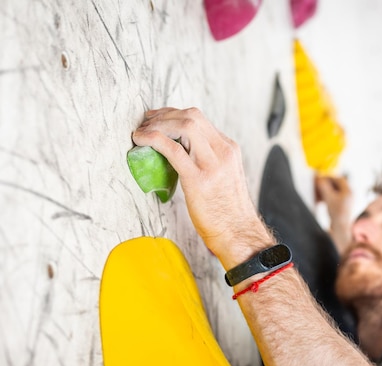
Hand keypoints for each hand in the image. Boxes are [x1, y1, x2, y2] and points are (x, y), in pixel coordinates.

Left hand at [132, 107, 272, 268]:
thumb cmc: (228, 211)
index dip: (173, 114)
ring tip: (142, 133)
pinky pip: (172, 149)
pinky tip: (140, 140)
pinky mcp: (198, 178)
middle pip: (191, 116)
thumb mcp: (224, 177)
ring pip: (183, 125)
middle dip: (163, 115)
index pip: (199, 119)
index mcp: (229, 149)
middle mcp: (223, 151)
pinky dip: (153, 139)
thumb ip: (209, 161)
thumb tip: (182, 155)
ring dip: (157, 124)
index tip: (157, 120)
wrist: (238, 232)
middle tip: (146, 123)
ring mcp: (212, 163)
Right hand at [314, 175, 351, 251]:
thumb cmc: (337, 215)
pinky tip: (320, 202)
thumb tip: (318, 178)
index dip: (329, 178)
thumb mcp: (328, 198)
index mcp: (349, 192)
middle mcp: (350, 196)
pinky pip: (334, 199)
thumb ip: (323, 186)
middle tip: (317, 186)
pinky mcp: (342, 209)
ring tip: (317, 196)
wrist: (341, 230)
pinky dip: (327, 198)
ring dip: (325, 192)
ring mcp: (347, 203)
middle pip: (337, 186)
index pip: (339, 179)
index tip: (320, 179)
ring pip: (334, 193)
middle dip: (326, 185)